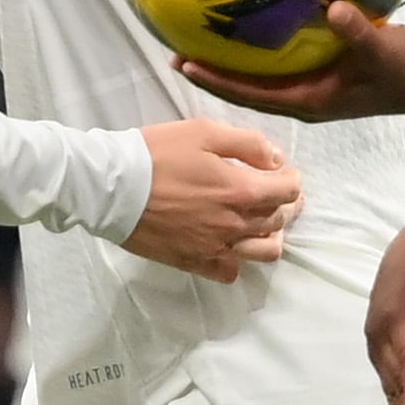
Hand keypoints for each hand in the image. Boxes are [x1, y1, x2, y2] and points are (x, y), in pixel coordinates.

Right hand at [120, 119, 303, 281]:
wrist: (112, 188)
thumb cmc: (157, 154)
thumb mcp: (204, 132)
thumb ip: (248, 144)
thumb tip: (276, 159)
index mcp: (241, 190)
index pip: (288, 191)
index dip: (292, 179)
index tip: (284, 172)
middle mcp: (235, 224)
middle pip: (279, 220)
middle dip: (286, 204)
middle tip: (276, 193)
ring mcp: (216, 248)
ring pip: (264, 252)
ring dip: (270, 236)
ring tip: (260, 222)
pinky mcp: (194, 262)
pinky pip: (230, 272)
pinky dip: (237, 261)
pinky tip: (230, 246)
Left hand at [176, 4, 404, 122]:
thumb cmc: (404, 68)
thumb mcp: (382, 49)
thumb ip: (357, 31)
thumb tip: (331, 8)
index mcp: (309, 100)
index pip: (251, 94)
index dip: (218, 81)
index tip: (185, 65)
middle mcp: (303, 99)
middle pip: (245, 91)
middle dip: (212, 75)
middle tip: (176, 54)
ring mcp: (310, 89)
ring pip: (258, 82)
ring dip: (228, 67)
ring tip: (197, 46)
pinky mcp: (319, 76)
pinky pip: (276, 68)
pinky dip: (254, 56)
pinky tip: (242, 34)